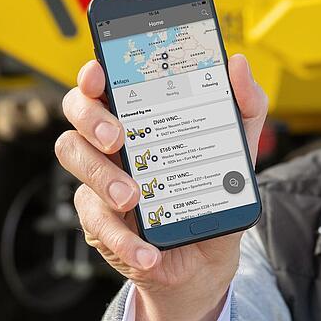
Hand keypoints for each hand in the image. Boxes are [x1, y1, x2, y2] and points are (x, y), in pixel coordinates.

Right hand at [55, 54, 267, 320]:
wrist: (210, 255)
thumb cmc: (215, 189)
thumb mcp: (240, 147)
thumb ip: (245, 105)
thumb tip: (239, 64)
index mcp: (141, 118)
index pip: (104, 85)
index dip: (93, 75)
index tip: (100, 74)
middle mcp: (114, 144)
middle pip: (77, 116)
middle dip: (91, 121)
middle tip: (118, 138)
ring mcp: (101, 182)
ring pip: (76, 162)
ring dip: (101, 177)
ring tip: (133, 198)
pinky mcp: (100, 222)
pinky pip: (97, 224)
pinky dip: (124, 239)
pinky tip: (148, 250)